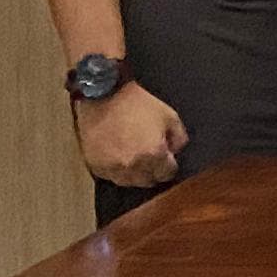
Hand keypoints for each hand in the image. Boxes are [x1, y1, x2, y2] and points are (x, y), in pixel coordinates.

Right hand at [73, 80, 188, 189]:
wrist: (104, 94)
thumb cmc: (135, 103)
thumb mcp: (169, 115)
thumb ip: (179, 137)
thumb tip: (175, 151)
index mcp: (154, 154)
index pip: (167, 174)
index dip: (168, 165)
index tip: (166, 159)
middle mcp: (133, 165)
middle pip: (148, 181)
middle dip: (153, 170)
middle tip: (150, 156)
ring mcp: (113, 167)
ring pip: (129, 182)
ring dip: (134, 173)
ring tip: (133, 156)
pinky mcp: (96, 165)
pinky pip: (110, 176)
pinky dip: (116, 170)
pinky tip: (118, 156)